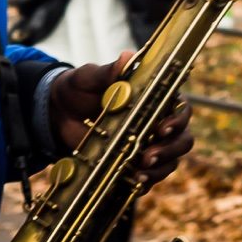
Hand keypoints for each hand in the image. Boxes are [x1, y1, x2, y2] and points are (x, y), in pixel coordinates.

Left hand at [48, 52, 195, 187]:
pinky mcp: (133, 165)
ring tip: (140, 172)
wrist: (58, 112)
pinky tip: (133, 183)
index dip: (178, 119)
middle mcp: (157, 123)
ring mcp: (147, 146)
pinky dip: (146, 183)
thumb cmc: (80, 88)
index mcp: (155, 98)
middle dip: (171, 149)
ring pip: (171, 161)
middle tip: (149, 155)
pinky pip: (149, 178)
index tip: (163, 128)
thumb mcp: (90, 77)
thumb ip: (109, 71)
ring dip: (160, 168)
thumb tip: (127, 58)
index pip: (180, 108)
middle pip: (183, 139)